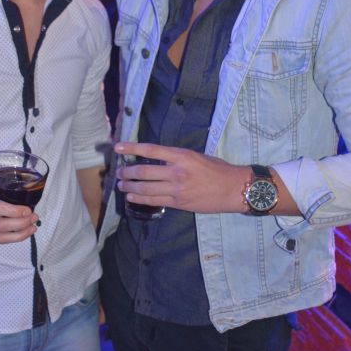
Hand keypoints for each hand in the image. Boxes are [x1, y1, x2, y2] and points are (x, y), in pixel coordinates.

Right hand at [0, 175, 38, 242]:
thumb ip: (0, 182)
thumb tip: (25, 182)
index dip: (13, 211)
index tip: (27, 209)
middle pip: (0, 225)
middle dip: (21, 224)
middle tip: (34, 217)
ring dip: (19, 234)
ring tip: (33, 227)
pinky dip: (12, 238)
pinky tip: (23, 233)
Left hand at [115, 142, 248, 213]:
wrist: (233, 189)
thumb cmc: (217, 169)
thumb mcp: (196, 156)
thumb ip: (176, 158)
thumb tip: (156, 159)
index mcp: (182, 156)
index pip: (151, 150)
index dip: (131, 148)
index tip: (118, 147)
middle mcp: (177, 172)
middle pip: (144, 171)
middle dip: (128, 172)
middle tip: (119, 172)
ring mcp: (176, 189)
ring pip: (146, 189)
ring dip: (130, 187)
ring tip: (121, 186)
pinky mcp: (178, 203)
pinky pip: (154, 201)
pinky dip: (140, 199)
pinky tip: (131, 197)